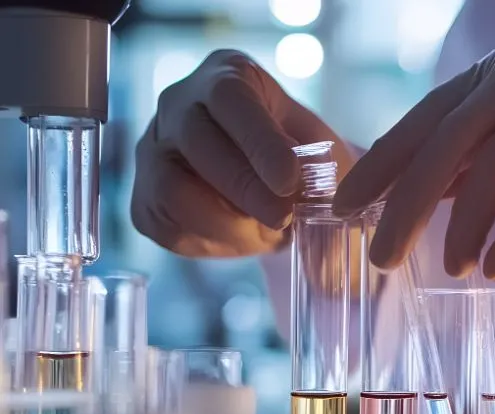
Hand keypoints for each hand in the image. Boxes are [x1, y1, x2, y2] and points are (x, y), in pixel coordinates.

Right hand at [132, 49, 353, 256]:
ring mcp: (153, 152)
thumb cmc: (294, 152)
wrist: (260, 173)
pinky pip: (168, 225)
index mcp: (226, 79)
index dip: (259, 143)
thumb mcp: (318, 146)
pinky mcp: (145, 198)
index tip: (289, 180)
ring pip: (172, 190)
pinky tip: (245, 238)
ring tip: (268, 233)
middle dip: (244, 188)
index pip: (232, 101)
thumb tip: (338, 208)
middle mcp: (178, 106)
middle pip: (197, 142)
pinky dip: (212, 241)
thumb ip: (325, 168)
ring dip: (226, 222)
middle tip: (284, 218)